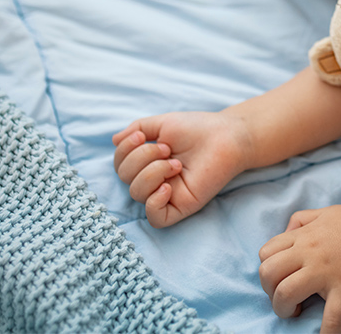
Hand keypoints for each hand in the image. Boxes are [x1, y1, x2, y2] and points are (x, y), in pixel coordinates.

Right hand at [112, 110, 250, 226]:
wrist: (226, 136)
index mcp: (147, 162)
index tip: (142, 136)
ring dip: (152, 172)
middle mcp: (154, 179)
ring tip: (176, 163)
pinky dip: (154, 202)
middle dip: (141, 158)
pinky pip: (155, 218)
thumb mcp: (161, 124)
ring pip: (137, 194)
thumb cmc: (197, 129)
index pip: (119, 164)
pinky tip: (168, 186)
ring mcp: (167, 194)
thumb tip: (114, 140)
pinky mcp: (181, 207)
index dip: (124, 150)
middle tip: (167, 149)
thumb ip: (136, 129)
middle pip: (124, 178)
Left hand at [258, 202, 340, 333]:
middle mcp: (309, 253)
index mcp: (304, 237)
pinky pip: (331, 317)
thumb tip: (288, 234)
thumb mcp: (325, 212)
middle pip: (268, 274)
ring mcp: (326, 271)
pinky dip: (326, 333)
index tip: (280, 279)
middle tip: (286, 298)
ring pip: (286, 294)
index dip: (267, 270)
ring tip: (297, 312)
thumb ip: (302, 220)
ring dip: (284, 309)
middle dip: (269, 291)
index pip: (266, 253)